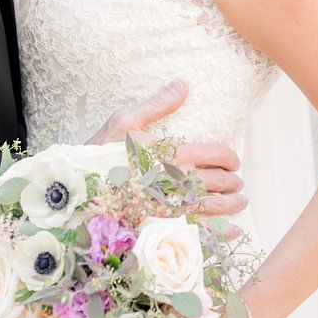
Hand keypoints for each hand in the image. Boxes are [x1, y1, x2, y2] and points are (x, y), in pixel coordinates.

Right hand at [86, 82, 247, 217]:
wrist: (79, 189)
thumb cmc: (100, 154)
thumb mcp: (124, 122)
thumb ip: (157, 105)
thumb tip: (184, 86)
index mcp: (174, 154)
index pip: (219, 154)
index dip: (230, 157)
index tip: (231, 161)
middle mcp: (179, 181)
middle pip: (223, 181)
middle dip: (234, 180)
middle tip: (235, 181)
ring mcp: (174, 206)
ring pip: (219, 206)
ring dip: (234, 203)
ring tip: (238, 201)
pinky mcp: (166, 225)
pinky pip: (204, 231)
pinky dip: (224, 231)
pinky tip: (233, 228)